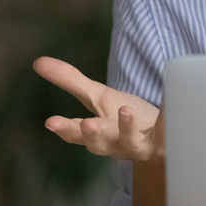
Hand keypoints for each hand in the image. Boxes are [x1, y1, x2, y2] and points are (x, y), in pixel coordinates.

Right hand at [33, 56, 163, 160]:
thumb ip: (71, 81)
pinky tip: (168, 99)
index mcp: (97, 132)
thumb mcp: (98, 98)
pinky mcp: (165, 141)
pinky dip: (167, 115)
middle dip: (93, 135)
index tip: (51, 122)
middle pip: (100, 144)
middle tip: (87, 125)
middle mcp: (115, 143)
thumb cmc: (125, 119)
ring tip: (125, 111)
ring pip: (131, 142)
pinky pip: (166, 130)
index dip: (65, 129)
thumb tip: (38, 61)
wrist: (160, 142)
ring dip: (127, 128)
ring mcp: (140, 144)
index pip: (76, 134)